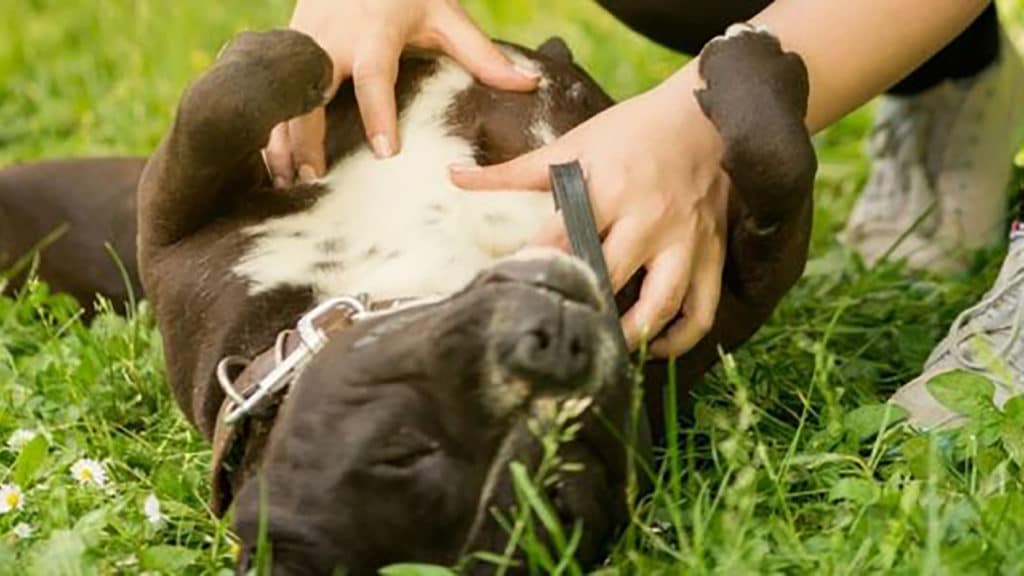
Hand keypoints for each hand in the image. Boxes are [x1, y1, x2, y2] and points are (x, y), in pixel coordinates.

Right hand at [266, 0, 539, 186]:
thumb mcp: (445, 14)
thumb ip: (482, 54)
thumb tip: (528, 85)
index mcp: (373, 32)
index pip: (373, 77)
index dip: (378, 114)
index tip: (386, 153)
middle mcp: (331, 37)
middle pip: (311, 92)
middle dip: (309, 135)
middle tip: (314, 178)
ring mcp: (302, 42)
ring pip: (282, 97)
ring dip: (282, 140)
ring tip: (289, 182)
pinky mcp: (286, 49)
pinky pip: (272, 95)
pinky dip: (270, 130)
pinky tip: (273, 166)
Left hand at [451, 76, 729, 357]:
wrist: (704, 114)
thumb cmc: (631, 131)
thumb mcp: (572, 144)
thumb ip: (513, 170)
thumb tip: (452, 174)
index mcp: (608, 191)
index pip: (564, 239)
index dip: (537, 269)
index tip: (511, 294)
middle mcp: (647, 220)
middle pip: (609, 279)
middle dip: (580, 309)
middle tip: (553, 336)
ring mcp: (684, 241)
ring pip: (660, 305)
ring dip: (631, 337)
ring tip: (604, 352)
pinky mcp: (711, 253)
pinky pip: (701, 309)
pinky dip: (680, 338)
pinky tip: (654, 346)